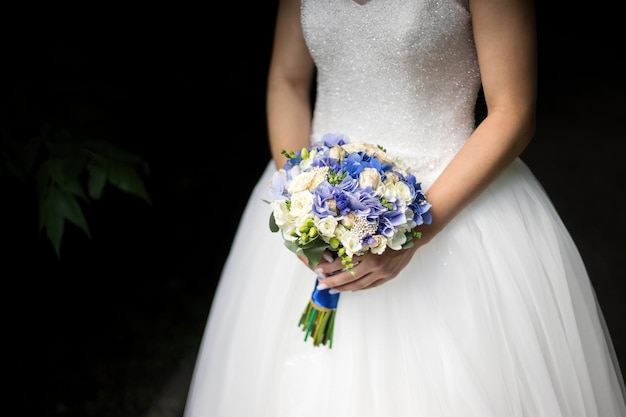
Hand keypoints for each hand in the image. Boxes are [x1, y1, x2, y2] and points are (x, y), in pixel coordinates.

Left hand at [311, 232, 433, 291]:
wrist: (414, 233)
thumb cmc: (390, 227)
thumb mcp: (370, 229)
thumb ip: (356, 240)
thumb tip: (335, 246)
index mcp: (368, 250)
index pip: (344, 263)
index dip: (330, 268)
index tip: (319, 270)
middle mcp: (375, 263)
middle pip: (349, 277)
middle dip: (333, 281)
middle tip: (321, 285)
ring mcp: (383, 272)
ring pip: (359, 284)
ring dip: (344, 287)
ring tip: (332, 288)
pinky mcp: (389, 276)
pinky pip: (370, 286)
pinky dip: (359, 287)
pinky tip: (350, 288)